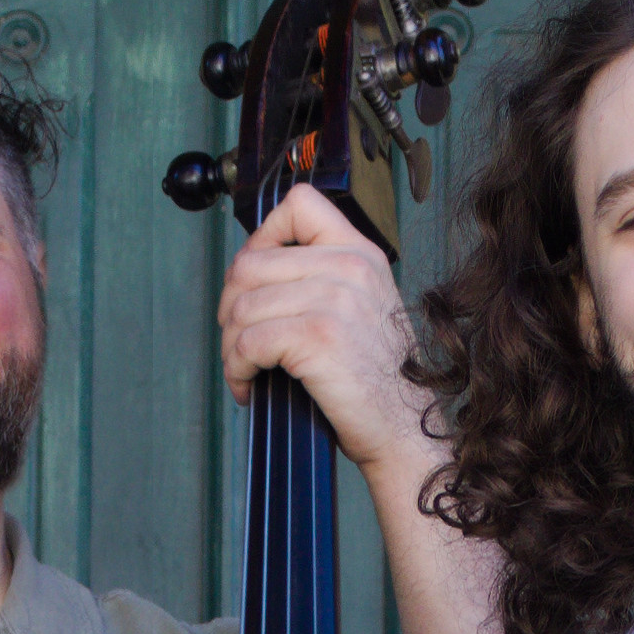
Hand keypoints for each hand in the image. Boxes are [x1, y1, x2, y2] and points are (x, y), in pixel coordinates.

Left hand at [221, 183, 433, 478]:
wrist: (404, 428)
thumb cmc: (378, 381)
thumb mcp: (363, 308)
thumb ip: (323, 280)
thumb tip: (253, 275)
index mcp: (361, 253)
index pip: (300, 204)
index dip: (261, 235)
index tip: (254, 278)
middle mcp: (349, 266)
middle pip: (251, 262)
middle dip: (229, 307)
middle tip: (238, 342)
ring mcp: (335, 299)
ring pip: (242, 305)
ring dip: (230, 345)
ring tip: (244, 370)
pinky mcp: (317, 336)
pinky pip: (247, 341)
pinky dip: (237, 368)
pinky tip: (248, 386)